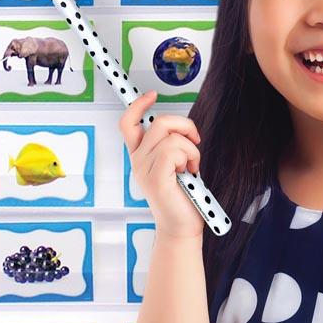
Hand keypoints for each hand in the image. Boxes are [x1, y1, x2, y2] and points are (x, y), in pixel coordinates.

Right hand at [119, 90, 204, 239]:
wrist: (182, 228)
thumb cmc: (182, 198)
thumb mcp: (175, 165)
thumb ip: (171, 145)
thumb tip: (181, 127)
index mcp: (141, 155)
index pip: (128, 123)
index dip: (137, 104)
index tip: (151, 95)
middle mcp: (138, 160)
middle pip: (159, 122)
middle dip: (184, 126)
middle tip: (195, 141)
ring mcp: (144, 169)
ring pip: (171, 137)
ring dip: (191, 149)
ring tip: (192, 167)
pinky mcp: (155, 179)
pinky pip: (173, 151)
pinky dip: (189, 158)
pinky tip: (190, 172)